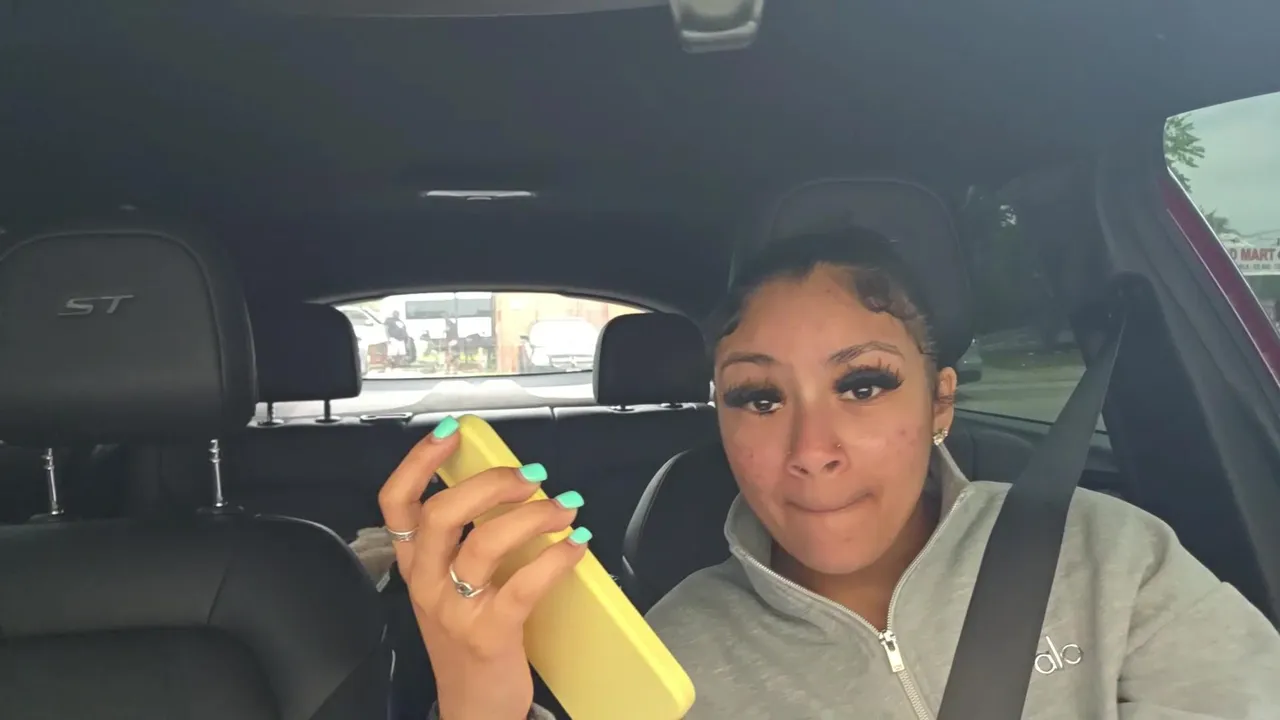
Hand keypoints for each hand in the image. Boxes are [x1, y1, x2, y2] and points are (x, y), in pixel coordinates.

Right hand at [378, 418, 588, 719]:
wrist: (474, 707)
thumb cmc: (469, 640)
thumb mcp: (450, 588)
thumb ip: (464, 542)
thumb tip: (510, 488)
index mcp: (415, 567)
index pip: (397, 504)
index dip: (418, 462)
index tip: (450, 432)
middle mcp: (426, 585)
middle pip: (441, 514)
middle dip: (488, 484)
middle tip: (529, 475)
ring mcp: (454, 611)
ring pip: (483, 545)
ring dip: (530, 516)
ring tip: (564, 508)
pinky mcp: (489, 635)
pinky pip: (522, 586)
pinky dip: (555, 559)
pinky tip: (577, 545)